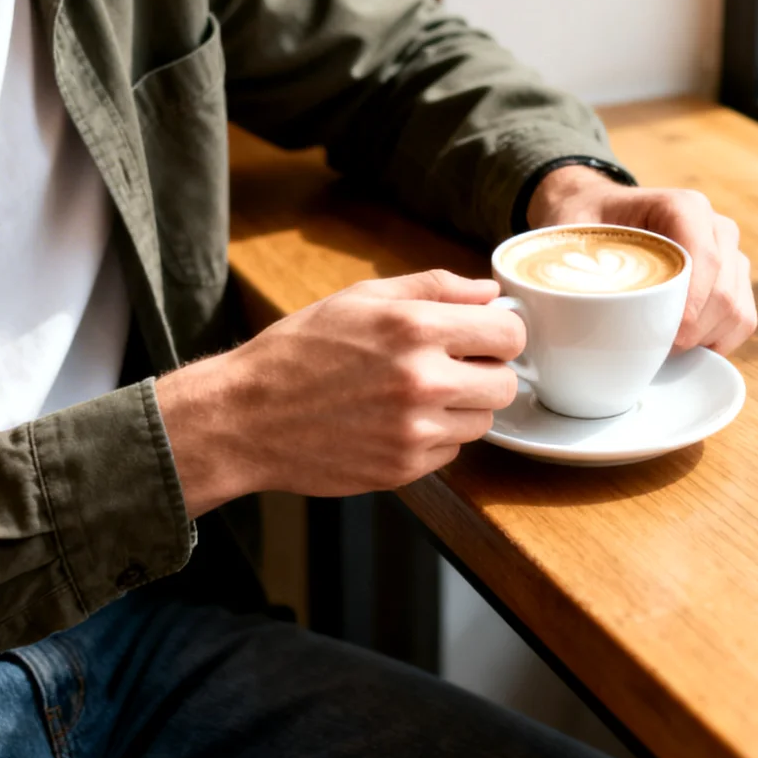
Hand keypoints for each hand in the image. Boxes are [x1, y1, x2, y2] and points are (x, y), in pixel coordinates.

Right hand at [154, 270, 523, 516]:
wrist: (247, 416)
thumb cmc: (300, 350)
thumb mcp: (361, 298)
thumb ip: (433, 288)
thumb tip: (488, 292)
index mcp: (415, 327)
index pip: (509, 334)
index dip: (500, 334)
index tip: (482, 338)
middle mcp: (422, 380)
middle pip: (506, 384)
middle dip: (484, 374)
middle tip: (450, 368)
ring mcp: (415, 431)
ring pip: (481, 421)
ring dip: (460, 409)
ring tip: (413, 395)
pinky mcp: (404, 469)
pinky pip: (451, 452)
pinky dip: (433, 439)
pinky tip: (394, 422)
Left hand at [527, 165, 757, 353]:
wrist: (599, 213)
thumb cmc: (584, 223)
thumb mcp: (566, 233)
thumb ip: (561, 262)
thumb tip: (550, 309)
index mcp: (683, 208)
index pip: (705, 259)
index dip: (690, 306)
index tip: (664, 337)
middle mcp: (717, 228)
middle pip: (724, 294)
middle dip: (691, 333)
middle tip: (652, 350)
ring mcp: (731, 256)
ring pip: (737, 312)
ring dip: (703, 341)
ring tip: (661, 347)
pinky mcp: (734, 282)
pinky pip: (741, 322)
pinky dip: (714, 344)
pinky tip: (679, 347)